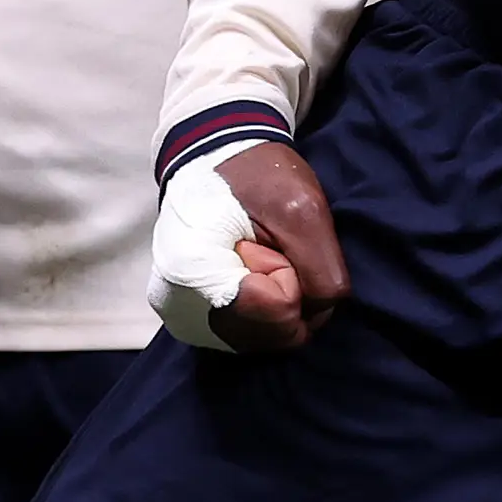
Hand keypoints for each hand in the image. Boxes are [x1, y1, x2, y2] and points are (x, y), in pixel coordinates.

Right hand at [152, 143, 351, 350]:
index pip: (282, 311)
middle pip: (275, 335)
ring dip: (277, 302)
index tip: (270, 239)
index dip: (293, 273)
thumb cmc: (255, 175)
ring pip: (266, 340)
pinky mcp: (192, 325)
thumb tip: (320, 316)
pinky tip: (249, 274)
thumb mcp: (303, 209)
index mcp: (192, 272)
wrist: (213, 161)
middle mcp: (178, 308)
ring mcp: (183, 320)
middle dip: (288, 292)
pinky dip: (264, 310)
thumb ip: (323, 273)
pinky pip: (250, 337)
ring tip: (256, 257)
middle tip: (267, 248)